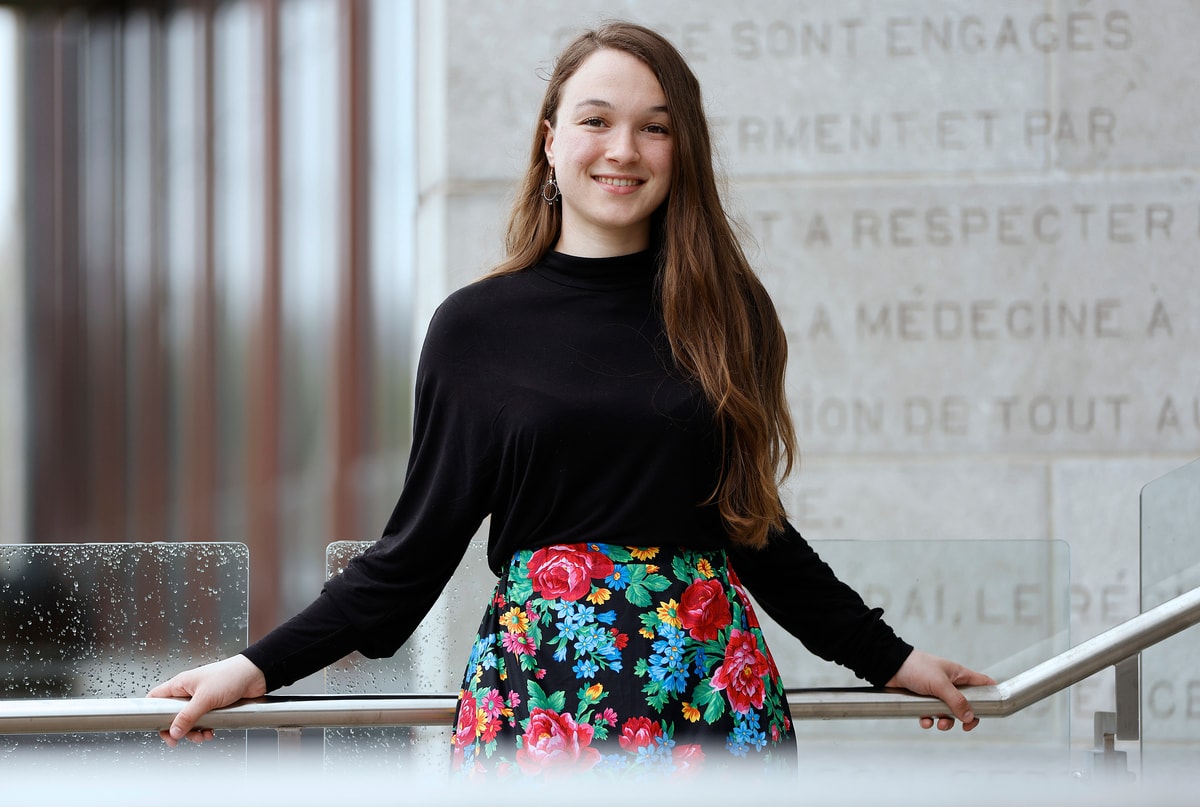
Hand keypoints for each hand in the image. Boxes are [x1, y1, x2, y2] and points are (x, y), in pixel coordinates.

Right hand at [147, 654, 266, 746]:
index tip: (160, 729)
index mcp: (181, 684)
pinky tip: (212, 732)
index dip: (153, 714)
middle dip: (178, 729)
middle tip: (182, 739)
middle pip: (173, 714)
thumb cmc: (231, 675)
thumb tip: (173, 732)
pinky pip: (203, 721)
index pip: (156, 698)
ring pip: (189, 720)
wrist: (256, 674)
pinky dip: (205, 728)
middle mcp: (189, 691)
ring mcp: (202, 698)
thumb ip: (188, 716)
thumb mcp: (205, 698)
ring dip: (194, 731)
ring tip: (203, 735)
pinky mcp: (214, 705)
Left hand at [886, 649, 995, 731]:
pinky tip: (924, 720)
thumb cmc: (916, 667)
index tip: (990, 712)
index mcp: (959, 675)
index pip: (983, 684)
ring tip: (938, 723)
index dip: (991, 697)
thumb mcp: (940, 684)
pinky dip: (929, 720)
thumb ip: (956, 700)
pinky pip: (931, 714)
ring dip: (945, 721)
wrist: (889, 666)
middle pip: (967, 705)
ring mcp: (937, 692)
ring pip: (948, 712)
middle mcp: (950, 684)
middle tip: (963, 726)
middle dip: (964, 717)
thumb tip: (970, 717)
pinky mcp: (923, 699)